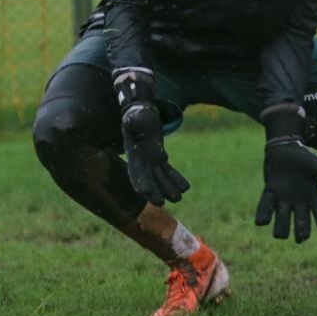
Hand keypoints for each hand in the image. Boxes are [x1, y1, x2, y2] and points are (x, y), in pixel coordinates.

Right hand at [114, 70, 189, 205]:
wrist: (141, 112)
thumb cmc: (137, 113)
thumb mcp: (135, 116)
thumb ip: (133, 122)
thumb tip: (131, 121)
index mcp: (134, 153)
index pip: (135, 172)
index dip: (141, 182)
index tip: (145, 193)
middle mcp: (141, 160)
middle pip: (148, 179)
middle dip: (154, 191)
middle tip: (162, 203)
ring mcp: (150, 159)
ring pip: (159, 177)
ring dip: (167, 188)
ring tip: (178, 198)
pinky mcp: (159, 156)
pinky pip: (167, 170)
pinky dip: (174, 178)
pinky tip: (185, 187)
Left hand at [255, 138, 316, 242]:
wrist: (284, 148)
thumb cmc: (303, 158)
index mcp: (314, 196)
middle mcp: (299, 202)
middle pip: (302, 224)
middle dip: (302, 232)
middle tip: (301, 237)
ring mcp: (283, 200)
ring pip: (282, 222)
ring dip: (281, 228)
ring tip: (281, 234)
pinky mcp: (270, 194)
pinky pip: (265, 207)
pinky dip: (264, 214)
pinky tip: (262, 222)